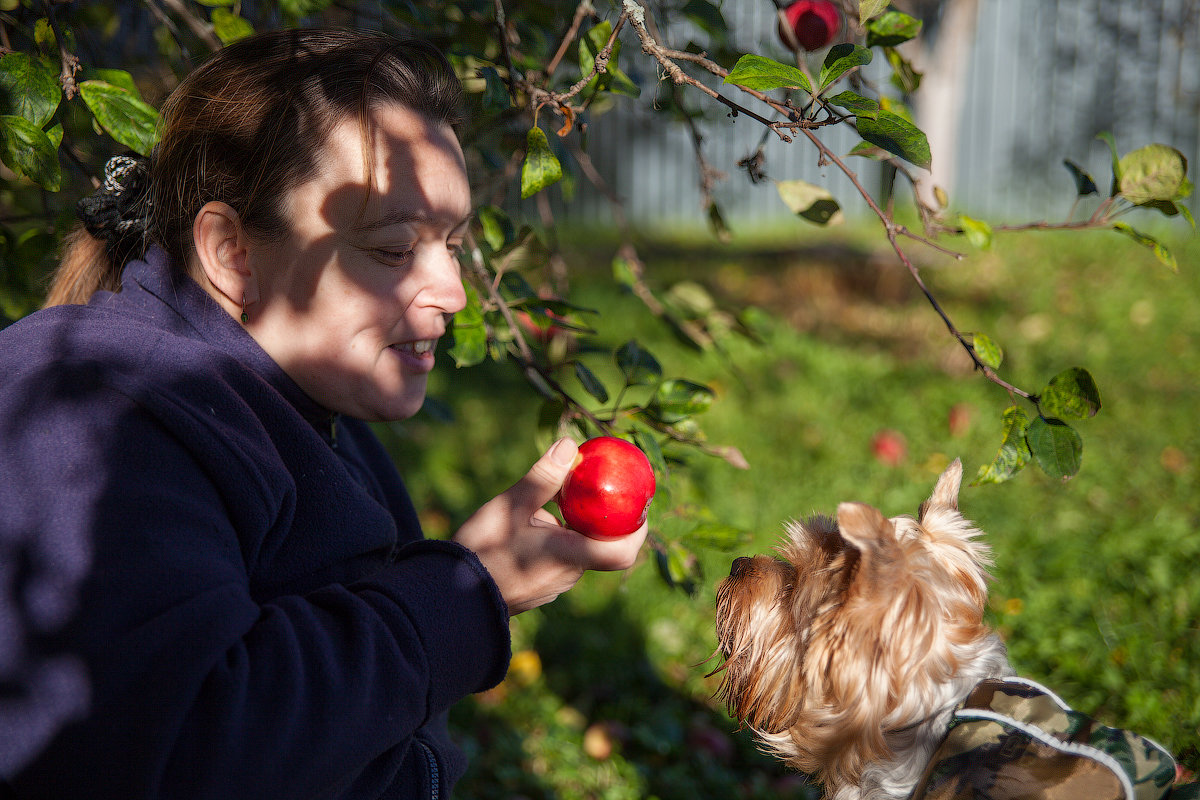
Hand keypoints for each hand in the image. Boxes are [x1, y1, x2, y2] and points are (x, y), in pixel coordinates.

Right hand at [452, 438, 648, 614]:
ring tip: (552, 502)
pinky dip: (557, 542)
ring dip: (572, 529)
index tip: (637, 504)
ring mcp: (554, 585)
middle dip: (597, 518)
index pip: (623, 551)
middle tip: (589, 489)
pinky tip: (532, 525)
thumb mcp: (511, 506)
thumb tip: (571, 446)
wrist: (449, 598)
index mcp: (570, 556)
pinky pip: (559, 562)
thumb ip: (544, 477)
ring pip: (576, 552)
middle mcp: (569, 575)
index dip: (636, 528)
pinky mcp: (539, 589)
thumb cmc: (481, 551)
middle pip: (599, 545)